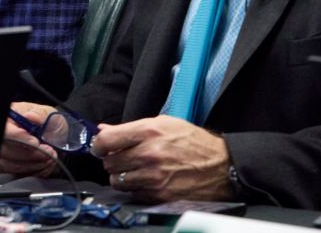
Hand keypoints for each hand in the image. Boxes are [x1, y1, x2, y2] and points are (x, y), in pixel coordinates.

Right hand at [0, 102, 57, 176]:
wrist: (56, 136)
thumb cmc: (50, 122)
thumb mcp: (50, 114)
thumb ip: (40, 115)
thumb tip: (30, 116)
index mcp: (10, 118)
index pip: (6, 131)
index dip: (20, 139)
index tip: (36, 143)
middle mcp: (4, 135)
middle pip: (5, 150)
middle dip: (29, 155)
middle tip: (48, 152)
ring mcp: (4, 151)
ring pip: (8, 164)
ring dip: (31, 165)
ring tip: (49, 159)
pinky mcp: (9, 165)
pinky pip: (14, 174)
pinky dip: (31, 171)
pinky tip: (43, 165)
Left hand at [91, 115, 233, 201]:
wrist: (221, 166)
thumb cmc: (193, 142)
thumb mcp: (165, 124)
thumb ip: (132, 128)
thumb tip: (103, 130)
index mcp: (150, 131)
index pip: (107, 141)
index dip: (99, 145)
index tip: (101, 147)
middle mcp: (149, 154)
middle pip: (109, 162)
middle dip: (113, 160)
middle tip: (124, 158)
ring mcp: (154, 177)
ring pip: (118, 181)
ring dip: (123, 176)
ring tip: (136, 170)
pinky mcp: (159, 195)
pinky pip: (133, 193)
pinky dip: (136, 188)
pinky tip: (147, 180)